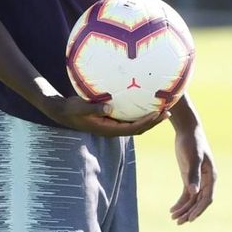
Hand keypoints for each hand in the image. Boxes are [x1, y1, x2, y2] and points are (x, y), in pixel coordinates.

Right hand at [44, 94, 168, 136]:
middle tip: (168, 112)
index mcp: (108, 129)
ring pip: (136, 124)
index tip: (157, 113)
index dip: (146, 122)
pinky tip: (145, 102)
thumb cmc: (70, 109)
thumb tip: (109, 108)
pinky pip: (129, 117)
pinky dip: (139, 112)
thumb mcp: (80, 107)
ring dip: (150, 118)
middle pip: (139, 128)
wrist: (62, 112)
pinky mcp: (110, 119)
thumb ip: (94, 108)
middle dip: (154, 121)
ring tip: (163, 108)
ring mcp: (112, 125)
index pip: (132, 128)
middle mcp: (113, 129)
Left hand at [170, 123, 215, 223]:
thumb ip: (193, 175)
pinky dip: (181, 202)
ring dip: (184, 209)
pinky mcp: (189, 177)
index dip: (199, 210)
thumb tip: (194, 193)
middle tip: (178, 222)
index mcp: (211, 176)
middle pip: (199, 202)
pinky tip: (172, 209)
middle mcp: (206, 180)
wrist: (187, 130)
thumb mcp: (192, 158)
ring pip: (192, 199)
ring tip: (173, 218)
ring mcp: (197, 179)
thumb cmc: (191, 142)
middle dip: (190, 212)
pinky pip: (186, 194)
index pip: (207, 198)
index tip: (190, 219)